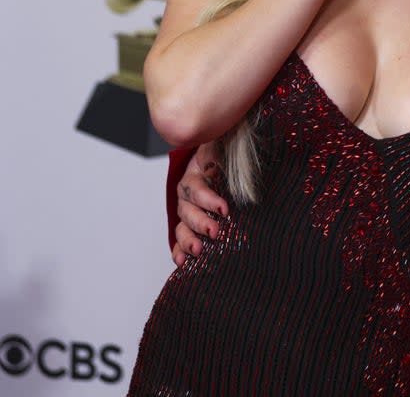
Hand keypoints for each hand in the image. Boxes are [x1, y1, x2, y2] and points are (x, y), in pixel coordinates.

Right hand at [171, 142, 227, 266]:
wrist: (229, 160)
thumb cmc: (229, 154)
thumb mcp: (227, 147)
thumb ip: (226, 149)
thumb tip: (229, 146)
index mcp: (195, 173)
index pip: (196, 188)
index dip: (207, 199)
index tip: (224, 209)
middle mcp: (188, 194)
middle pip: (187, 210)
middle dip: (200, 222)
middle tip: (215, 232)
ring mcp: (188, 210)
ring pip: (182, 226)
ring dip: (188, 240)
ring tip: (199, 251)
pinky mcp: (192, 225)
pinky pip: (180, 240)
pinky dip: (180, 251)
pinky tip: (183, 262)